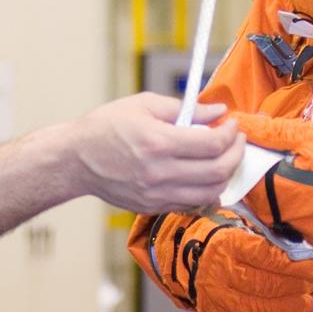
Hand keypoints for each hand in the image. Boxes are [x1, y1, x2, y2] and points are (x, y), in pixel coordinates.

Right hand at [72, 93, 244, 212]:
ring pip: (210, 194)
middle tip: (237, 140)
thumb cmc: (106, 126)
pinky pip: (191, 204)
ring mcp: (156, 194)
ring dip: (225, 176)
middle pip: (217, 172)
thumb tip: (217, 110)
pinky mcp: (152, 207)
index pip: (212, 144)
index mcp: (158, 143)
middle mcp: (159, 173)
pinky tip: (205, 175)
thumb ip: (185, 108)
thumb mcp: (144, 104)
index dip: (230, 133)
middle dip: (235, 154)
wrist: (76, 159)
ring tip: (225, 158)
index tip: (233, 124)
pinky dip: (207, 191)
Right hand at [146, 210, 312, 311]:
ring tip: (304, 306)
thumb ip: (268, 240)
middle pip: (264, 285)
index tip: (312, 269)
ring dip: (285, 310)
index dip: (293, 266)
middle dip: (293, 289)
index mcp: (229, 243)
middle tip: (309, 288)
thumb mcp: (243, 228)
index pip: (266, 257)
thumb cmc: (225, 239)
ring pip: (256, 308)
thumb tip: (302, 253)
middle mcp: (220, 270)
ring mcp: (215, 295)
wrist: (189, 254)